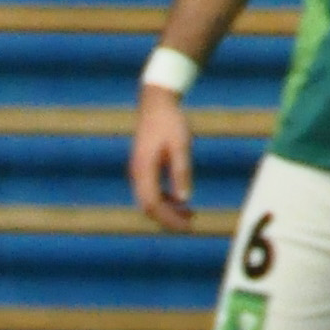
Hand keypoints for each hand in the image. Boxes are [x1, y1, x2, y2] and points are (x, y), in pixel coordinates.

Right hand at [131, 86, 194, 229]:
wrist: (155, 103)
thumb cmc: (170, 121)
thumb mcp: (181, 144)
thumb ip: (181, 172)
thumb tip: (185, 199)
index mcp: (144, 170)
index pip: (153, 205)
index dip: (169, 219)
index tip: (187, 226)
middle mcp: (137, 175)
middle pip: (149, 208)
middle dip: (169, 219)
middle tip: (191, 224)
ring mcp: (138, 172)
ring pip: (149, 202)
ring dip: (167, 211)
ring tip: (190, 215)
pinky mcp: (143, 169)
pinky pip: (151, 192)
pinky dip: (165, 201)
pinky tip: (180, 200)